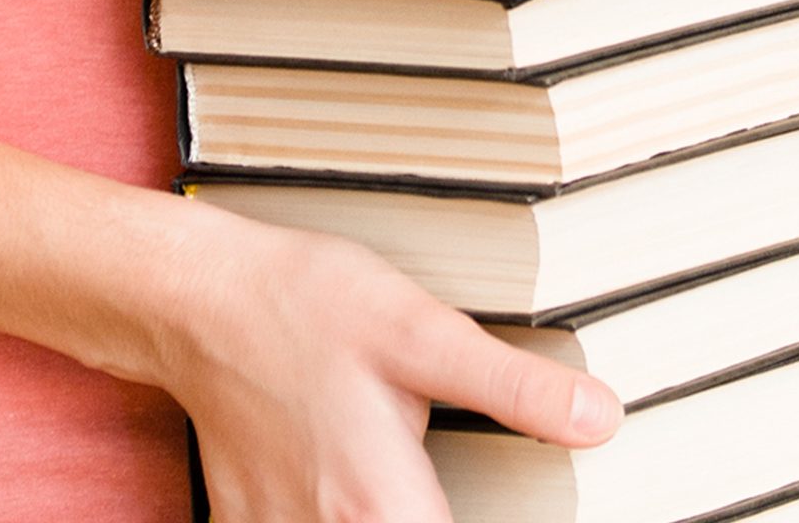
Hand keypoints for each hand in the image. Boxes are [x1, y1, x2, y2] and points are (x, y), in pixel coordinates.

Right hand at [146, 204, 616, 522]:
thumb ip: (515, 388)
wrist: (198, 299)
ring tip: (409, 477)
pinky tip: (355, 484)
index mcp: (381, 509)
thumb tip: (600, 419)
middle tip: (450, 480)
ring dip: (398, 514)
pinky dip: (344, 516)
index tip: (532, 513)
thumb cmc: (306, 305)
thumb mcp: (424, 332)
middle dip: (442, 514)